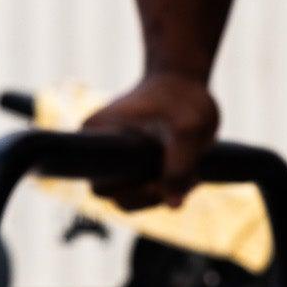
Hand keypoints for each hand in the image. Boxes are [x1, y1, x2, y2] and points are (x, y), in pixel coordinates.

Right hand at [81, 72, 219, 209]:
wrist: (185, 81)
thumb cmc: (183, 97)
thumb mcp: (189, 128)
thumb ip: (180, 166)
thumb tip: (172, 206)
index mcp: (96, 136)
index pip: (102, 185)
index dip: (132, 191)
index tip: (160, 176)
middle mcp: (100, 152)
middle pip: (118, 197)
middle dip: (153, 194)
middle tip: (183, 172)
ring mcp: (118, 161)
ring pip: (136, 198)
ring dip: (166, 191)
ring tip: (191, 165)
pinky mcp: (135, 166)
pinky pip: (149, 192)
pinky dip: (172, 186)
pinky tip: (190, 165)